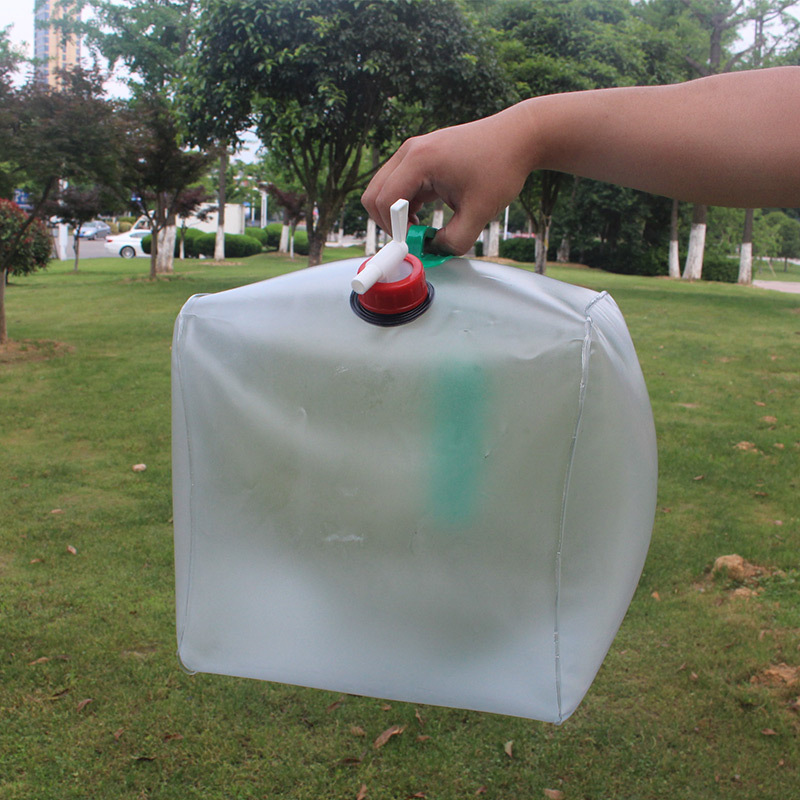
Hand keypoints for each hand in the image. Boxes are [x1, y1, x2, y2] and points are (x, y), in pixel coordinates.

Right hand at [362, 105, 535, 255]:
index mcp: (420, 160)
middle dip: (387, 223)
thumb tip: (434, 251)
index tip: (411, 245)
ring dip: (395, 215)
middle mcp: (410, 151)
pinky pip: (398, 186)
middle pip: (374, 194)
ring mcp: (414, 152)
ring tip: (418, 229)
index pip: (385, 201)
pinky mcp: (421, 157)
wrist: (518, 137)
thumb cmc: (501, 166)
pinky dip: (403, 206)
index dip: (393, 230)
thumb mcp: (480, 212)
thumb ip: (455, 240)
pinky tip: (422, 218)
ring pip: (384, 190)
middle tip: (409, 239)